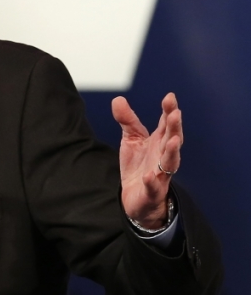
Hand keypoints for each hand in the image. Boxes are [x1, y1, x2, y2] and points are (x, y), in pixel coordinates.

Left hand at [111, 93, 182, 228]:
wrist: (135, 197)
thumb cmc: (138, 165)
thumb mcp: (131, 140)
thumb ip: (127, 120)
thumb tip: (118, 99)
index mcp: (159, 142)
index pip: (166, 124)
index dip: (169, 111)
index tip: (170, 97)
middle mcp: (163, 156)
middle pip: (172, 140)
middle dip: (174, 127)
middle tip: (175, 113)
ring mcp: (160, 174)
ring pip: (170, 162)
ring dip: (172, 151)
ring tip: (172, 140)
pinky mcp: (152, 191)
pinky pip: (153, 186)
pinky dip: (152, 181)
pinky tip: (148, 176)